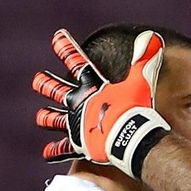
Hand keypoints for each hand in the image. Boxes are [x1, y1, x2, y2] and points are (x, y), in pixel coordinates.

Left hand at [32, 29, 172, 178]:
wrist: (129, 136)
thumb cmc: (134, 108)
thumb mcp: (141, 80)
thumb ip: (145, 57)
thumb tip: (153, 36)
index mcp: (91, 87)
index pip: (76, 61)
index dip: (66, 47)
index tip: (56, 36)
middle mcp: (78, 104)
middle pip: (56, 90)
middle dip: (46, 84)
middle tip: (37, 79)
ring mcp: (75, 124)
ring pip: (53, 119)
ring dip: (46, 117)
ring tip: (40, 117)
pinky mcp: (77, 144)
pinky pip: (61, 150)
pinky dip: (54, 151)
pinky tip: (46, 154)